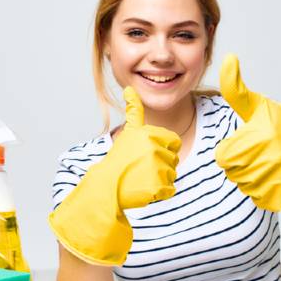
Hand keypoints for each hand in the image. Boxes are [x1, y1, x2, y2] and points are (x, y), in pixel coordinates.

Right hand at [109, 86, 180, 208]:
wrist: (107, 185)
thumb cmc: (119, 159)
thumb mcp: (128, 132)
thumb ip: (134, 110)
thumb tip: (129, 88)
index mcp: (151, 134)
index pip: (174, 142)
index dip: (163, 149)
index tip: (147, 154)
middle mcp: (156, 150)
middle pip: (173, 159)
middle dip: (161, 165)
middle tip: (142, 168)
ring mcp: (158, 169)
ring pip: (171, 175)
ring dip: (159, 179)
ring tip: (141, 178)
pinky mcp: (159, 187)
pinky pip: (169, 190)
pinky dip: (159, 192)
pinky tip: (144, 188)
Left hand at [214, 54, 280, 210]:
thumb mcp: (258, 105)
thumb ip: (235, 87)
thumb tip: (228, 58)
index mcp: (257, 138)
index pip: (223, 157)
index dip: (233, 149)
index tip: (251, 141)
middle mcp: (268, 160)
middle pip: (233, 172)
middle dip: (243, 164)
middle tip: (263, 153)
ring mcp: (277, 181)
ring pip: (245, 187)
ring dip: (254, 178)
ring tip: (272, 163)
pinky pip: (259, 199)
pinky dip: (266, 192)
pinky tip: (279, 177)